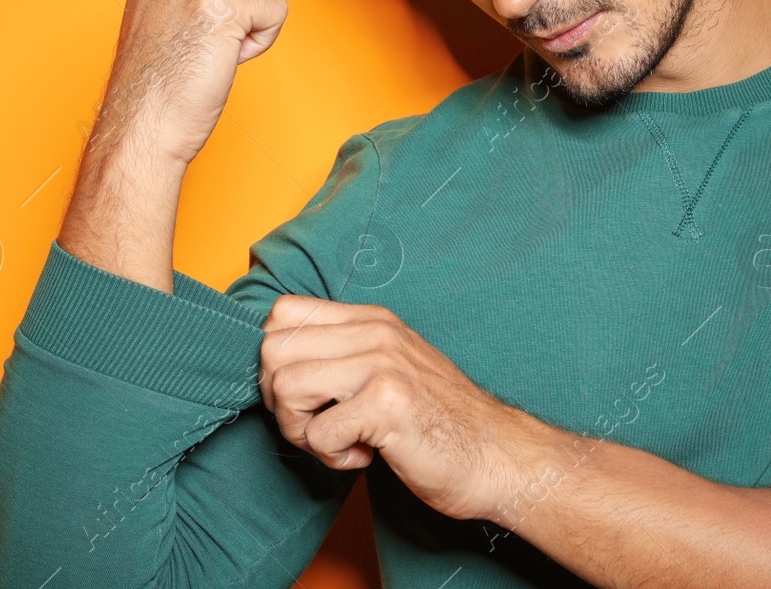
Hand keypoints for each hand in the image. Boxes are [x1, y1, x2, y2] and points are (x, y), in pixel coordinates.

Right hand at [58, 0, 287, 291]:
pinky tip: (227, 59)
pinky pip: (278, 11)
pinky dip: (263, 42)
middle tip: (213, 40)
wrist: (142, 125)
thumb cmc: (162, 78)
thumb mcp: (171, 7)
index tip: (206, 22)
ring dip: (260, 19)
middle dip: (253, 2)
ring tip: (220, 46)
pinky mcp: (220, 5)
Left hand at [259, 296, 542, 521]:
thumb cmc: (440, 423)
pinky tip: (368, 455)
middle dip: (280, 401)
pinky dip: (333, 457)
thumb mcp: (391, 369)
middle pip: (271, 350)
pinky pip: (317, 433)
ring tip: (342, 441)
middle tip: (317, 425)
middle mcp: (376, 332)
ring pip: (286, 388)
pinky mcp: (387, 403)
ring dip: (302, 431)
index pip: (283, 313)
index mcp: (372, 320)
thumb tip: (273, 366)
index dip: (275, 362)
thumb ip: (344, 356)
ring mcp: (382, 364)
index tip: (305, 396)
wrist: (499, 457)